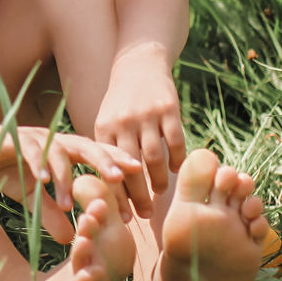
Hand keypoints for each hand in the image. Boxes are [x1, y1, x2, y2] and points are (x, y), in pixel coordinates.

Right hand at [0, 119, 142, 243]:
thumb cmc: (8, 167)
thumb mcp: (32, 196)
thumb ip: (51, 212)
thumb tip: (70, 238)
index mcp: (66, 151)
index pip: (100, 157)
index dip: (120, 170)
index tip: (141, 191)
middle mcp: (56, 141)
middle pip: (88, 146)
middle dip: (107, 160)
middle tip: (124, 178)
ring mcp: (36, 138)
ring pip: (59, 151)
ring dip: (65, 176)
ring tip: (69, 202)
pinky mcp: (14, 139)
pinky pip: (30, 149)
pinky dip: (38, 164)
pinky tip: (43, 181)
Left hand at [94, 44, 185, 218]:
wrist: (139, 63)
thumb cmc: (121, 101)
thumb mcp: (107, 120)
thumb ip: (108, 149)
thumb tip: (111, 191)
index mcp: (104, 127)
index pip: (109, 168)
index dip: (117, 196)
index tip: (123, 217)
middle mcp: (124, 121)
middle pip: (132, 168)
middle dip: (138, 196)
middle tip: (145, 215)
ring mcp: (147, 114)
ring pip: (155, 158)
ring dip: (159, 181)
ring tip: (160, 193)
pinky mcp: (168, 108)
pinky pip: (175, 141)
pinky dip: (177, 159)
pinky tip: (176, 169)